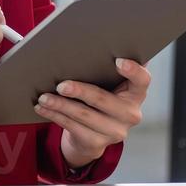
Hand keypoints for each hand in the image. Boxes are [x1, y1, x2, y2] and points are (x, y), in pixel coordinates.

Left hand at [34, 58, 148, 168]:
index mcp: (136, 94)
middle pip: (103, 99)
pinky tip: (42, 108)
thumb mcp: (108, 85)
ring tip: (44, 97)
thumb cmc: (101, 97)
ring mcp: (115, 131)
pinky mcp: (98, 143)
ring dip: (60, 105)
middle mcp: (130, 114)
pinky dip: (55, 116)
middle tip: (61, 85)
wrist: (94, 134)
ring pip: (84, 115)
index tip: (118, 60)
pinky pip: (72, 127)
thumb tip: (86, 42)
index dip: (133, 70)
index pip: (143, 80)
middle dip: (80, 91)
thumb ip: (105, 67)